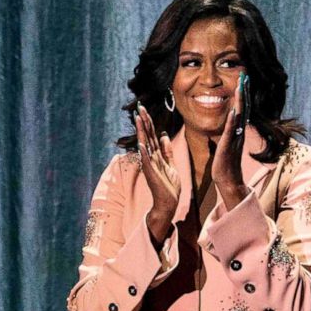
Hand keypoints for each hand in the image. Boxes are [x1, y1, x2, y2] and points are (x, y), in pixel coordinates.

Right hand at [135, 104, 180, 218]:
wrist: (169, 203)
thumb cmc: (169, 186)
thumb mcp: (171, 165)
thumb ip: (167, 151)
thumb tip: (164, 135)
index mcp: (156, 155)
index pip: (151, 134)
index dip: (149, 122)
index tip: (144, 109)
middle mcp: (151, 158)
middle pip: (147, 136)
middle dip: (144, 121)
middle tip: (139, 107)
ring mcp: (150, 165)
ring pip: (145, 145)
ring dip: (142, 132)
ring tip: (138, 119)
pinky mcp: (151, 174)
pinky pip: (147, 161)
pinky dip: (144, 153)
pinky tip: (141, 143)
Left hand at [210, 73, 248, 208]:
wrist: (228, 179)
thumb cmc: (225, 162)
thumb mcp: (226, 142)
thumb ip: (227, 131)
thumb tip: (227, 121)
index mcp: (237, 130)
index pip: (242, 108)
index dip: (243, 93)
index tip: (244, 79)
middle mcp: (239, 132)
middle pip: (244, 108)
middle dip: (244, 91)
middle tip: (245, 76)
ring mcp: (234, 138)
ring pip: (239, 116)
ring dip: (240, 101)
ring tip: (241, 87)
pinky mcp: (228, 146)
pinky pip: (230, 131)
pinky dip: (232, 121)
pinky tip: (232, 111)